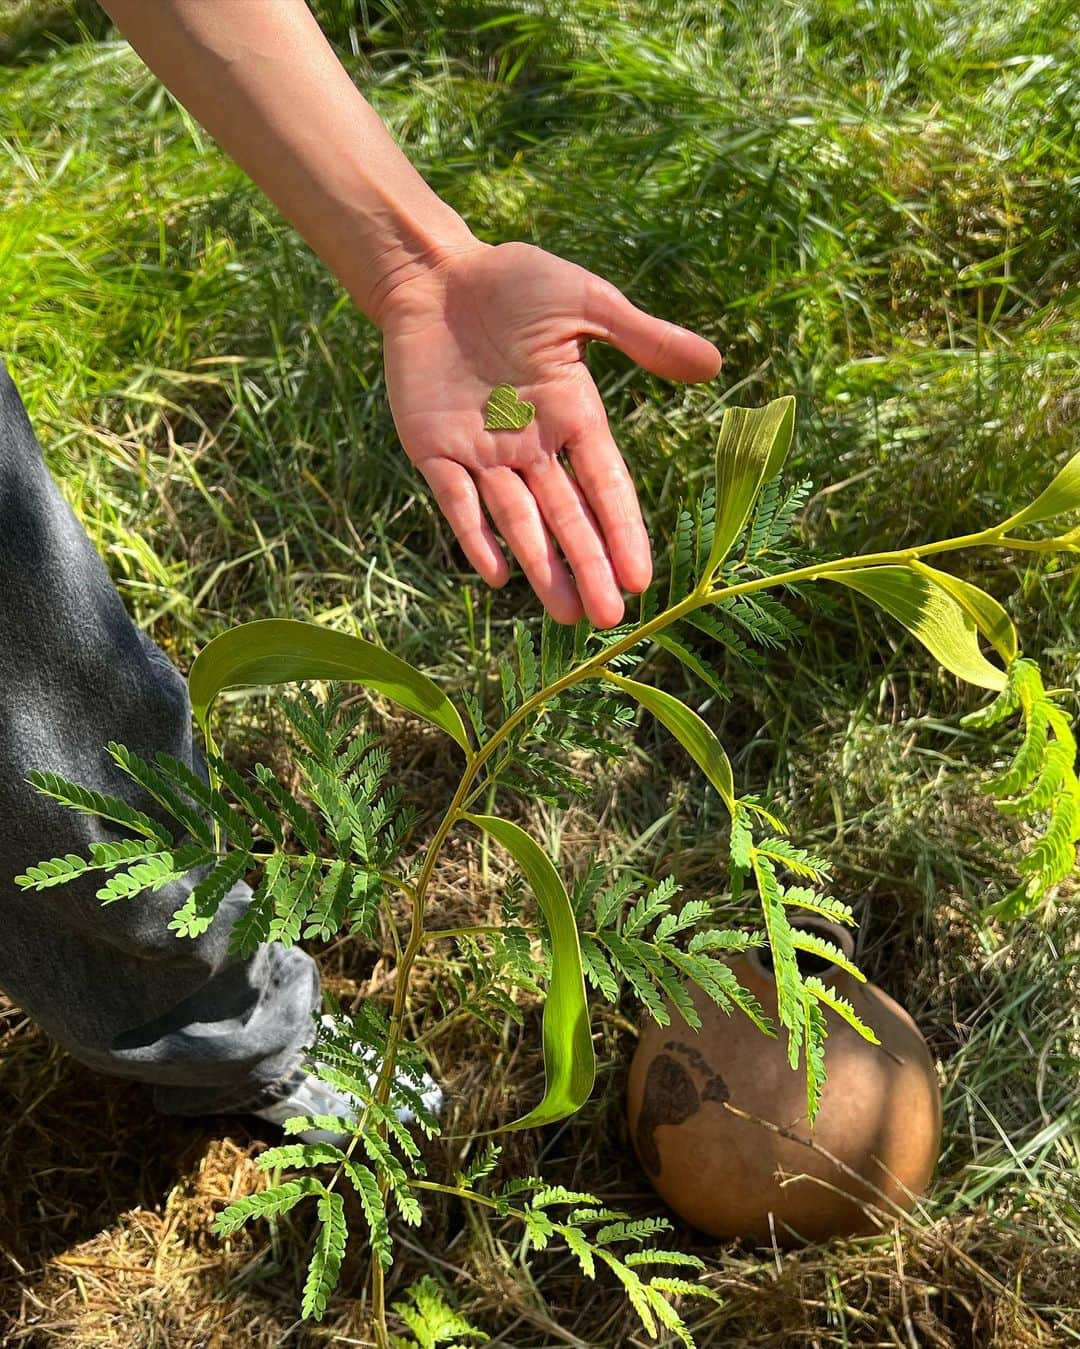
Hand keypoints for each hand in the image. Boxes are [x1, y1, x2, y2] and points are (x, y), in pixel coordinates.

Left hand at [379, 240, 721, 628]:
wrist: (434, 273)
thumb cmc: (513, 281)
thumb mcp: (585, 303)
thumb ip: (642, 337)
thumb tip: (713, 365)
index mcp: (572, 414)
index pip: (605, 484)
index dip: (622, 532)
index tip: (641, 578)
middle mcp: (532, 445)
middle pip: (566, 517)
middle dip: (587, 567)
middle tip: (608, 619)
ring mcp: (482, 452)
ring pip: (517, 521)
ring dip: (541, 568)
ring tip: (566, 615)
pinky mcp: (433, 450)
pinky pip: (457, 501)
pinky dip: (476, 536)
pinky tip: (497, 576)